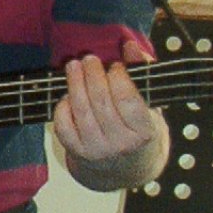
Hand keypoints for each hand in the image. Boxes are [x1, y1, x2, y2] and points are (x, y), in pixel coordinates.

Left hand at [53, 39, 169, 189]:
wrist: (127, 167)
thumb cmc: (139, 128)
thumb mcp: (149, 104)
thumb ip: (142, 73)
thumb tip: (129, 45)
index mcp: (144, 132)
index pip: (129, 101)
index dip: (119, 79)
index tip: (115, 66)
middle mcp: (120, 144)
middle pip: (101, 103)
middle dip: (92, 76)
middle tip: (89, 59)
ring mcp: (97, 150)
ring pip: (81, 111)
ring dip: (75, 84)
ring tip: (73, 66)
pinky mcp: (78, 152)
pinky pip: (64, 126)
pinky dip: (63, 107)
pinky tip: (68, 94)